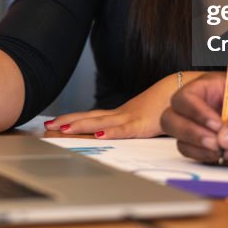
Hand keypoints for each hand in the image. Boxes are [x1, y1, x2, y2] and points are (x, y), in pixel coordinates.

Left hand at [44, 73, 182, 138]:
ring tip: (62, 128)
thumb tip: (116, 134)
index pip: (90, 116)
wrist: (179, 92)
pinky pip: (122, 129)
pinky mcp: (141, 125)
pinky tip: (97, 134)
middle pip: (89, 117)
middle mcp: (120, 114)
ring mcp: (129, 118)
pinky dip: (109, 132)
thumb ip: (130, 126)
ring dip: (80, 125)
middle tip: (48, 126)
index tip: (54, 123)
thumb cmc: (163, 106)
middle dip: (67, 122)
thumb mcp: (143, 119)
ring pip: (100, 122)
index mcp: (119, 114)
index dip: (71, 119)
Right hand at [161, 72, 227, 164]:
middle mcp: (201, 108)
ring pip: (182, 142)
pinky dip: (217, 161)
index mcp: (210, 88)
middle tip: (218, 145)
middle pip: (172, 120)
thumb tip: (225, 138)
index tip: (218, 126)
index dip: (195, 113)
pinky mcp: (212, 149)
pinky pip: (200, 158)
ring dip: (205, 152)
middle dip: (192, 135)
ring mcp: (204, 130)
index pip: (184, 98)